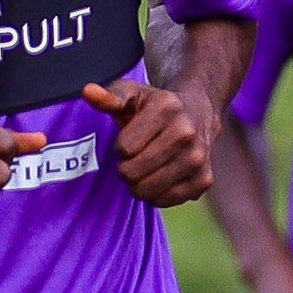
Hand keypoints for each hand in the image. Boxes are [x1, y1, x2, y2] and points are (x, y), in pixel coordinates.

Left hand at [86, 76, 215, 207]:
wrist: (199, 112)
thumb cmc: (156, 106)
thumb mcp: (133, 94)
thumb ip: (110, 97)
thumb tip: (88, 92)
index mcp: (167, 108)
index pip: (123, 148)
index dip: (120, 147)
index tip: (129, 140)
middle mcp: (187, 133)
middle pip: (132, 172)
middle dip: (125, 168)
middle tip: (133, 159)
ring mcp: (198, 159)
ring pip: (146, 190)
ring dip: (138, 184)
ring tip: (145, 169)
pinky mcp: (204, 180)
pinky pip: (164, 201)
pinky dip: (155, 195)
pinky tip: (159, 178)